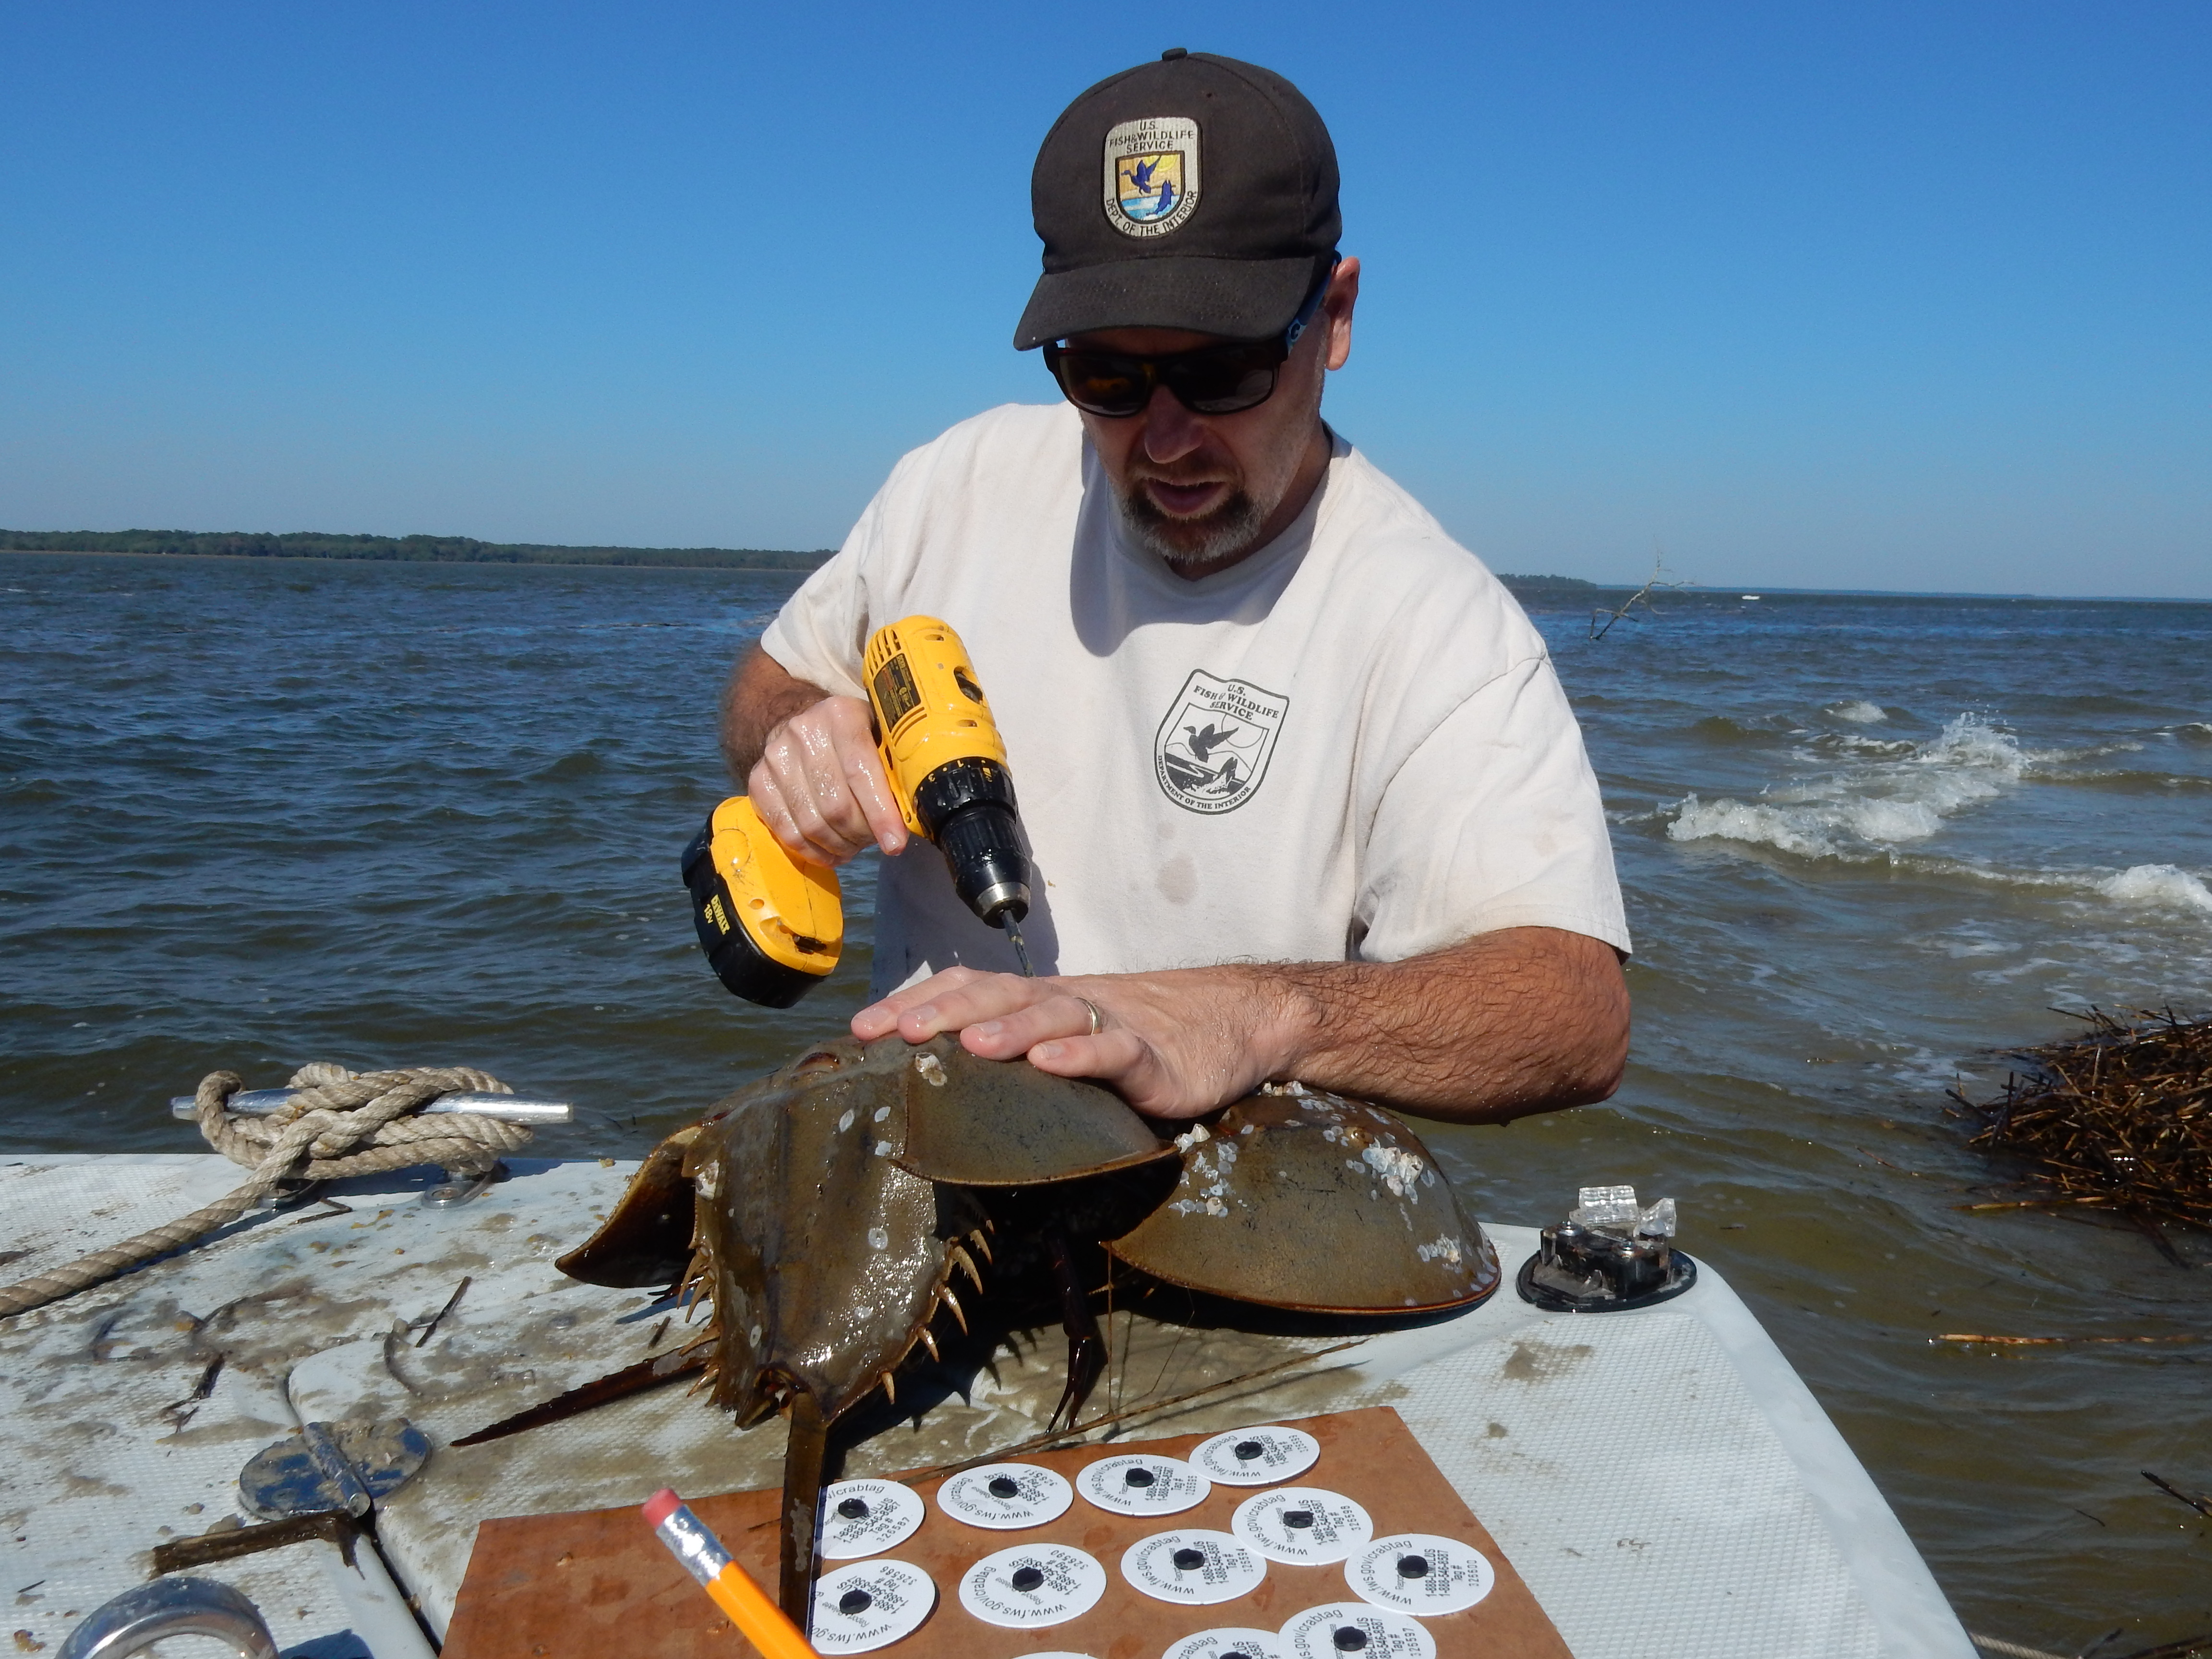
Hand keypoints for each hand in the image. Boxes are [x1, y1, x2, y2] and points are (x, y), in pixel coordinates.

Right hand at [747, 695, 908, 864]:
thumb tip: (911, 816)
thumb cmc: (856, 735)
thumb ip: (894, 766)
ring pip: (811, 823)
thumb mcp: (880, 734)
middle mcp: (803, 731)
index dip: (880, 814)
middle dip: (861, 834)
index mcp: (841, 715)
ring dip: (838, 846)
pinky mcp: (758, 780)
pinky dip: (811, 851)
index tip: (895, 844)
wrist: (805, 721)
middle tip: (873, 841)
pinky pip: (785, 831)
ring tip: (853, 846)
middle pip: (836, 805)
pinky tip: (829, 852)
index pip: (861, 772)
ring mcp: (776, 756)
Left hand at [850, 965, 1294, 1119]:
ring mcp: (1109, 1026)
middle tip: (897, 1032)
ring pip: (1052, 1014)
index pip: (966, 989)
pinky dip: (1080, 1053)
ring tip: (970, 1042)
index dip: (914, 1004)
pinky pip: (1113, 1050)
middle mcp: (1065, 1003)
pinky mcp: (1151, 1057)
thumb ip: (1019, 1054)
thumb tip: (941, 1085)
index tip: (861, 1030)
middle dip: (942, 1010)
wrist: (1230, 1021)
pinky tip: (1051, 1062)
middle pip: (997, 994)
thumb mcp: (1069, 1040)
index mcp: (1037, 1001)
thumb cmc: (1141, 1037)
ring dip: (1008, 1026)